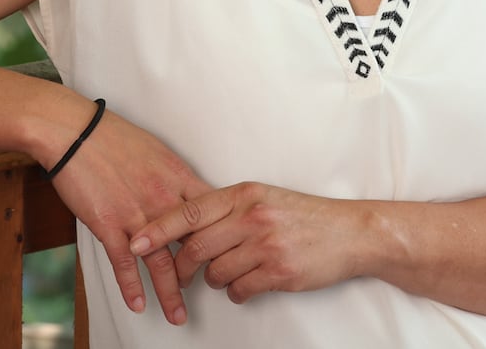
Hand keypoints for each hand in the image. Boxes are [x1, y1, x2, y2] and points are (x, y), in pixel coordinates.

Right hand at [49, 108, 211, 324]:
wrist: (74, 131)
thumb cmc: (113, 136)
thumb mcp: (156, 150)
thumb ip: (175, 177)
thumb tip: (190, 195)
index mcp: (177, 176)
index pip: (211, 214)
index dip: (221, 237)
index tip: (227, 254)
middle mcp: (162, 196)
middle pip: (191, 243)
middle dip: (203, 272)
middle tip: (211, 292)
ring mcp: (135, 212)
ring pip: (160, 261)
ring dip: (170, 292)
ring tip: (178, 315)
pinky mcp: (107, 222)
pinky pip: (123, 261)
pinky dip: (130, 286)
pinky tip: (138, 303)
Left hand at [129, 182, 362, 304]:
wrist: (350, 232)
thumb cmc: (303, 216)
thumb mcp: (263, 199)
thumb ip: (229, 209)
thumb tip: (188, 227)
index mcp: (244, 194)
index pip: (189, 211)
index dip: (158, 230)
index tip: (135, 242)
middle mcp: (252, 216)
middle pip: (196, 247)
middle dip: (184, 266)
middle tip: (185, 273)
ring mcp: (266, 245)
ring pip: (215, 273)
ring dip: (216, 280)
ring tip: (234, 271)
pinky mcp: (279, 272)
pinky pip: (238, 290)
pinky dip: (238, 292)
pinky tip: (251, 282)